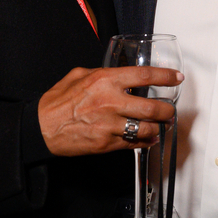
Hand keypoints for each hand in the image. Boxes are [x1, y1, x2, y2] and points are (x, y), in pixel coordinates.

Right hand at [37, 65, 182, 156]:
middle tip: (171, 110)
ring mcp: (110, 125)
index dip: (165, 76)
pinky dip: (145, 142)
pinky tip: (149, 138)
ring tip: (162, 126)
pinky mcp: (107, 143)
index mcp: (105, 80)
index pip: (144, 75)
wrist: (41, 128)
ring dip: (158, 128)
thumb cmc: (58, 102)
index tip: (176, 78)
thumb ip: (101, 74)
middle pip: (152, 107)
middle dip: (167, 110)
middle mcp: (111, 102)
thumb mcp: (78, 76)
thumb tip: (118, 74)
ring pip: (146, 129)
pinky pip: (134, 144)